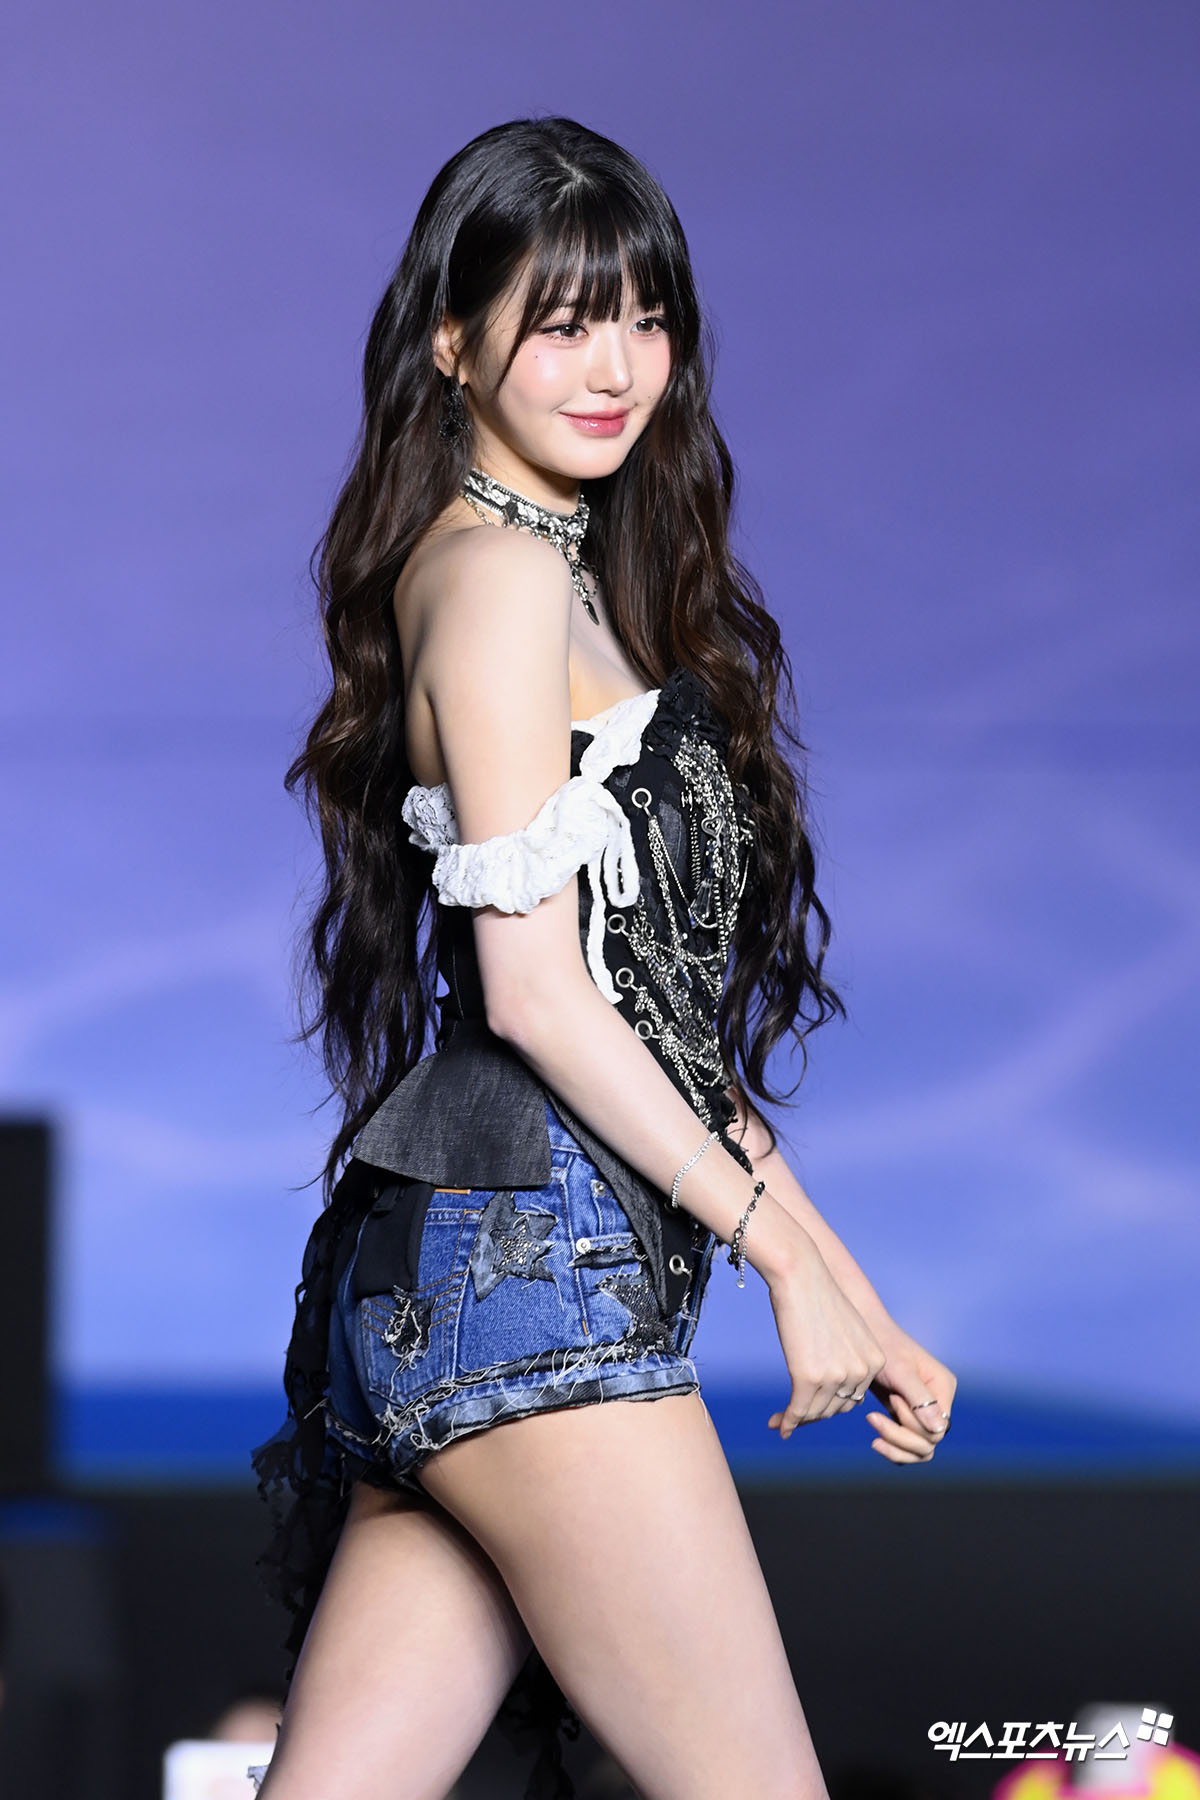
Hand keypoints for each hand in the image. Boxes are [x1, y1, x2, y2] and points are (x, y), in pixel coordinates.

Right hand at [763, 1226, 887, 1436]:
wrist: (800, 1275)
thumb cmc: (818, 1298)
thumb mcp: (845, 1331)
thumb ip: (847, 1359)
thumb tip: (834, 1388)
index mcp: (876, 1360)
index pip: (855, 1398)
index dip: (831, 1404)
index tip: (812, 1404)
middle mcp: (861, 1371)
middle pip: (837, 1408)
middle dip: (814, 1413)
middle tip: (794, 1416)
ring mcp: (836, 1376)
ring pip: (816, 1411)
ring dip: (799, 1418)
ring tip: (782, 1421)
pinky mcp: (808, 1377)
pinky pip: (798, 1409)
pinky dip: (788, 1421)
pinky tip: (780, 1426)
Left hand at [860, 1319, 956, 1464]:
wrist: (864, 1332)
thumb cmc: (883, 1346)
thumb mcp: (900, 1370)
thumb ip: (920, 1399)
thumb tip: (939, 1430)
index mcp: (943, 1388)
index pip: (936, 1429)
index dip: (912, 1423)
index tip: (893, 1399)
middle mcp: (938, 1402)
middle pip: (929, 1443)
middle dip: (900, 1437)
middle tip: (872, 1417)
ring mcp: (923, 1411)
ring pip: (920, 1449)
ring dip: (895, 1445)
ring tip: (871, 1423)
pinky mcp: (907, 1417)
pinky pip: (907, 1446)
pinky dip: (893, 1448)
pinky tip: (875, 1440)